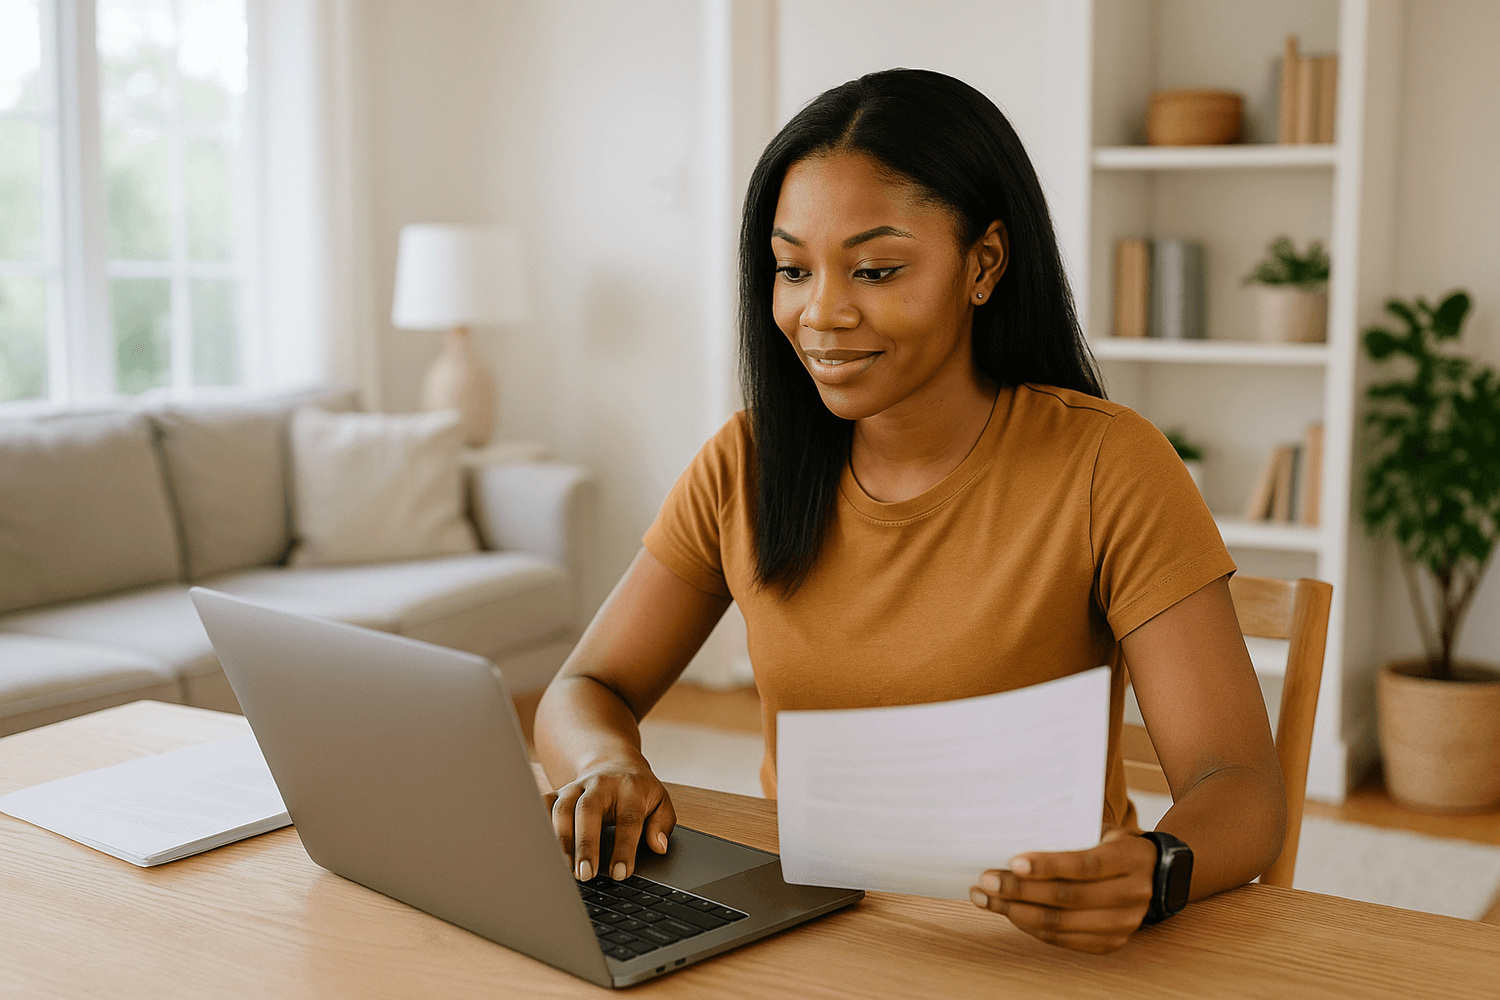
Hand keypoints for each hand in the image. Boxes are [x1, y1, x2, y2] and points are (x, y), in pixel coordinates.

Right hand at [545, 750, 676, 881]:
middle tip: (585, 874)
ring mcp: (576, 787)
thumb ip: (661, 824)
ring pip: (562, 808)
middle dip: (585, 843)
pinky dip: (538, 823)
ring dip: (561, 840)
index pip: (628, 819)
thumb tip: (658, 845)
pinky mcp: (558, 792)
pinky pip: (543, 805)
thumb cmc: (638, 791)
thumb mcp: (660, 802)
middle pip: (588, 810)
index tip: (620, 873)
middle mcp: (600, 785)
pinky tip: (540, 848)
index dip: (624, 848)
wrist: (614, 763)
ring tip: (565, 870)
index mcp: (630, 788)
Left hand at [969, 826, 1157, 952]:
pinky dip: (1032, 927)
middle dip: (1020, 891)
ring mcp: (1124, 924)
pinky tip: (1009, 912)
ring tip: (986, 898)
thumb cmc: (1114, 844)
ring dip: (1017, 912)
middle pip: (1067, 898)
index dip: (1047, 866)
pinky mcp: (1111, 943)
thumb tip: (1011, 835)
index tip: (1012, 862)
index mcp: (1130, 859)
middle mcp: (1132, 894)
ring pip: (1061, 923)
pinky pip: (1064, 940)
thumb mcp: (1100, 829)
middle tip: (986, 881)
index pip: (1084, 866)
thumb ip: (1068, 834)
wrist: (1155, 873)